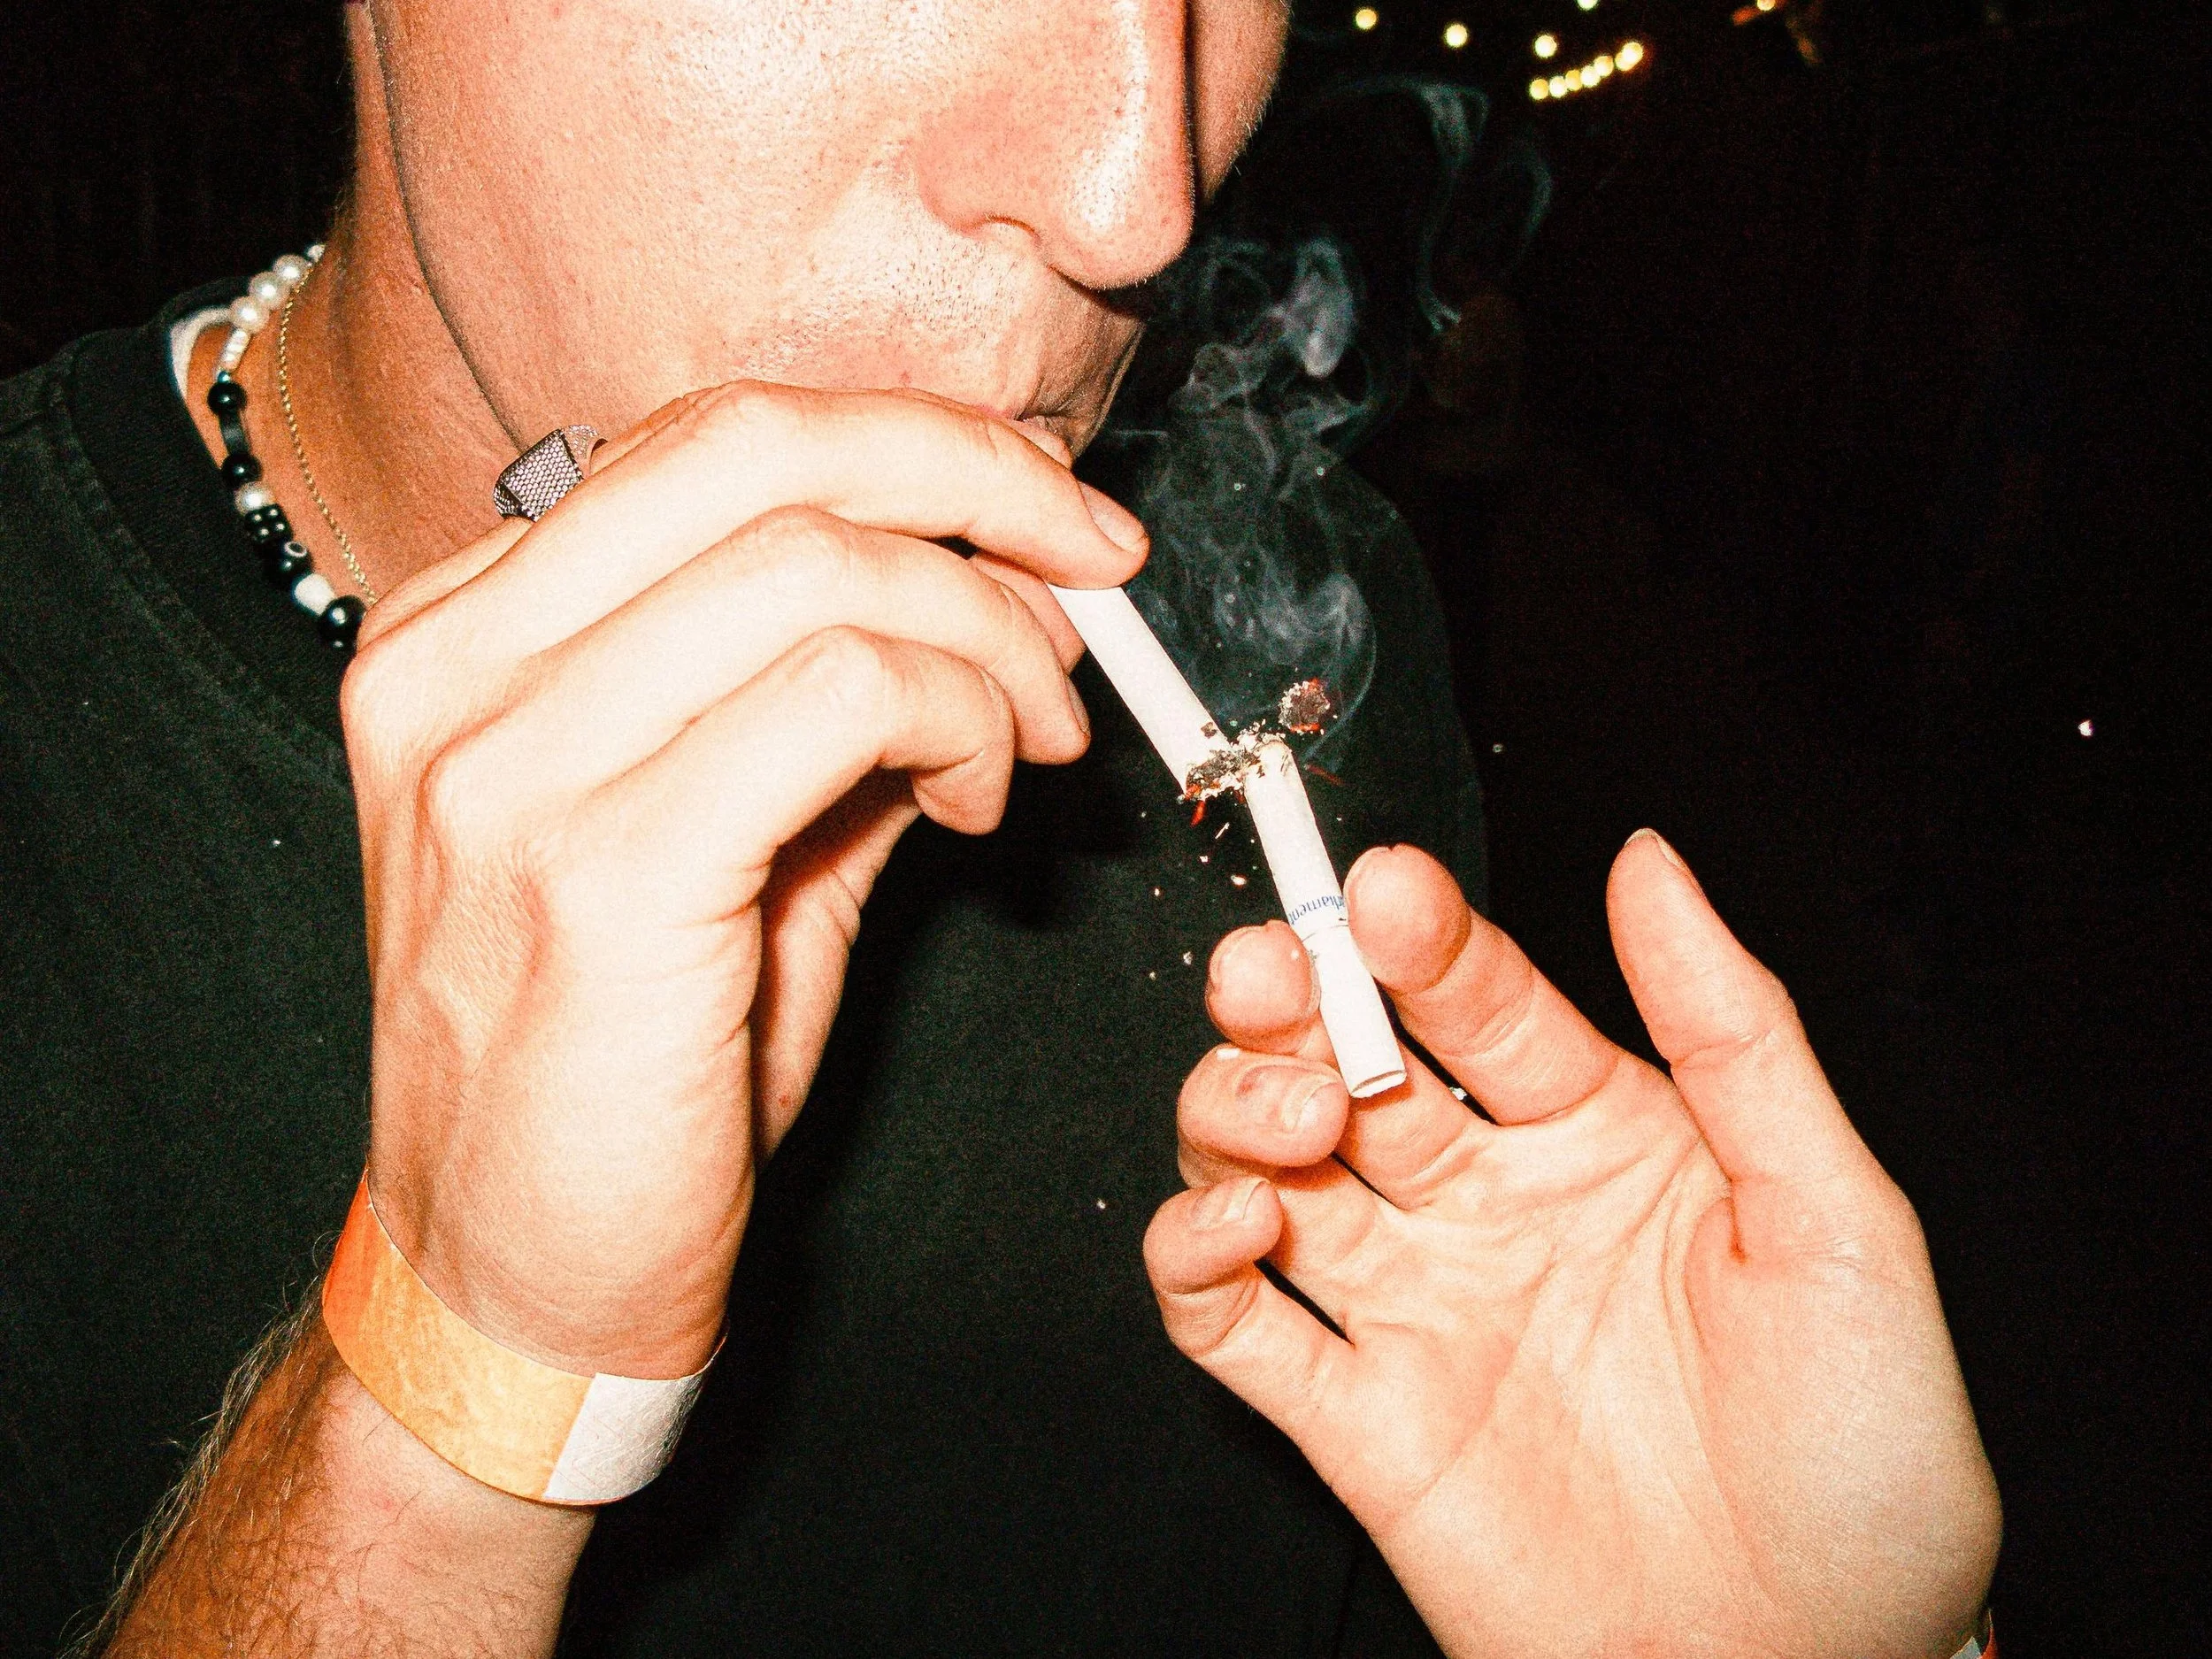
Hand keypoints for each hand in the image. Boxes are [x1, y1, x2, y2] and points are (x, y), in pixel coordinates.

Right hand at [343, 383, 1144, 1377]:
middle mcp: (456, 664)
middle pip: (762, 444)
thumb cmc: (618, 1071)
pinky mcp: (593, 867)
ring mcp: (504, 758)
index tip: (1045, 516)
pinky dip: (965, 718)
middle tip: (1098, 567)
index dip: (915, 448)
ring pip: (822, 562)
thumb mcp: (716, 844)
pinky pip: (845, 692)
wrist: (508, 1283)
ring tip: (1041, 741)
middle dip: (978, 479)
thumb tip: (980, 608)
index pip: (713, 441)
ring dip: (991, 635)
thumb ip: (819, 708)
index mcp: (462, 632)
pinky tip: (990, 805)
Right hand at [1146, 834, 1999, 1657]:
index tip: (1384, 892)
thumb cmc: (1862, 1462)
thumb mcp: (1840, 1221)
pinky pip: (1235, 1326)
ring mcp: (1419, 1311)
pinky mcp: (1361, 1423)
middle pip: (1346, 1064)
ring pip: (1264, 1170)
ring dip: (1237, 1113)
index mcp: (1602, 1140)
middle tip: (1274, 972)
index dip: (1424, 939)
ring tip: (1289, 1119)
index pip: (1482, 1001)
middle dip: (1291, 1001)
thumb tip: (1652, 863)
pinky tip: (1225, 1227)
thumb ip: (1735, 1034)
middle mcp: (1493, 1209)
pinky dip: (1192, 1264)